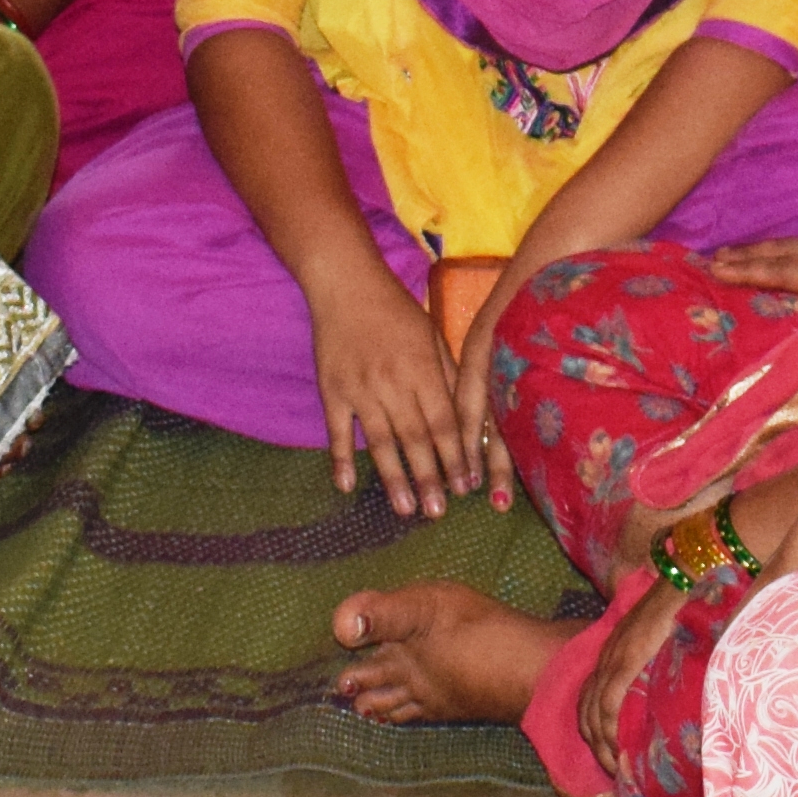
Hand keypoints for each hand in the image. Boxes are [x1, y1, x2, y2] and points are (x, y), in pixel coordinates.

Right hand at [311, 261, 483, 517]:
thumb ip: (448, 375)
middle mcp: (393, 382)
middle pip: (415, 438)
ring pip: (379, 441)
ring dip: (393, 478)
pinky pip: (336, 430)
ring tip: (405, 509)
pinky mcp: (331, 389)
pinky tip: (346, 485)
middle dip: (429, 477)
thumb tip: (466, 417)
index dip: (456, 457)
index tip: (466, 487)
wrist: (345, 283)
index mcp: (422, 369)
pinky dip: (340, 458)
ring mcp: (359, 388)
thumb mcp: (431, 334)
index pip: (444, 422)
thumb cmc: (395, 309)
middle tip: (438, 513)